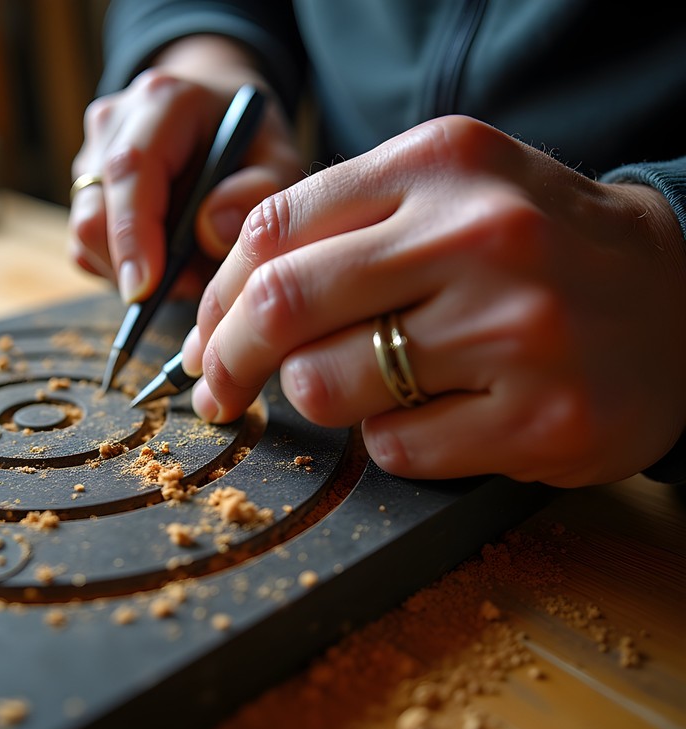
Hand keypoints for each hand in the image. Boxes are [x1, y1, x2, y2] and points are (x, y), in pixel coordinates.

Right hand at [68, 37, 300, 302]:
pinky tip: (161, 257)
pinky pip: (86, 248)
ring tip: (187, 266)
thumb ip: (258, 190)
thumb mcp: (278, 158)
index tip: (147, 288)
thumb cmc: (251, 142)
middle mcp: (114, 123)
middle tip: (194, 282)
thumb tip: (210, 231)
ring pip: (86, 237)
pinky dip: (122, 269)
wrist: (216, 114)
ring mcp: (90, 155)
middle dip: (137, 266)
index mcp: (163, 102)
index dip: (133, 234)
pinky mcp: (82, 191)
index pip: (131, 170)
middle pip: (95, 213)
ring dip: (132, 270)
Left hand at [181, 115, 685, 486]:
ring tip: (364, 389)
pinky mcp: (543, 417)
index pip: (272, 230)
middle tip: (218, 391)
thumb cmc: (534, 246)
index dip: (216, 297)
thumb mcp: (446, 193)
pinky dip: (388, 443)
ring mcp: (516, 330)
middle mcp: (479, 236)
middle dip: (226, 361)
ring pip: (328, 386)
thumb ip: (339, 226)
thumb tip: (223, 302)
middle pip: (282, 305)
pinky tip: (433, 418)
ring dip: (319, 401)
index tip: (204, 339)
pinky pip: (395, 449)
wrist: (682, 295)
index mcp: (439, 165)